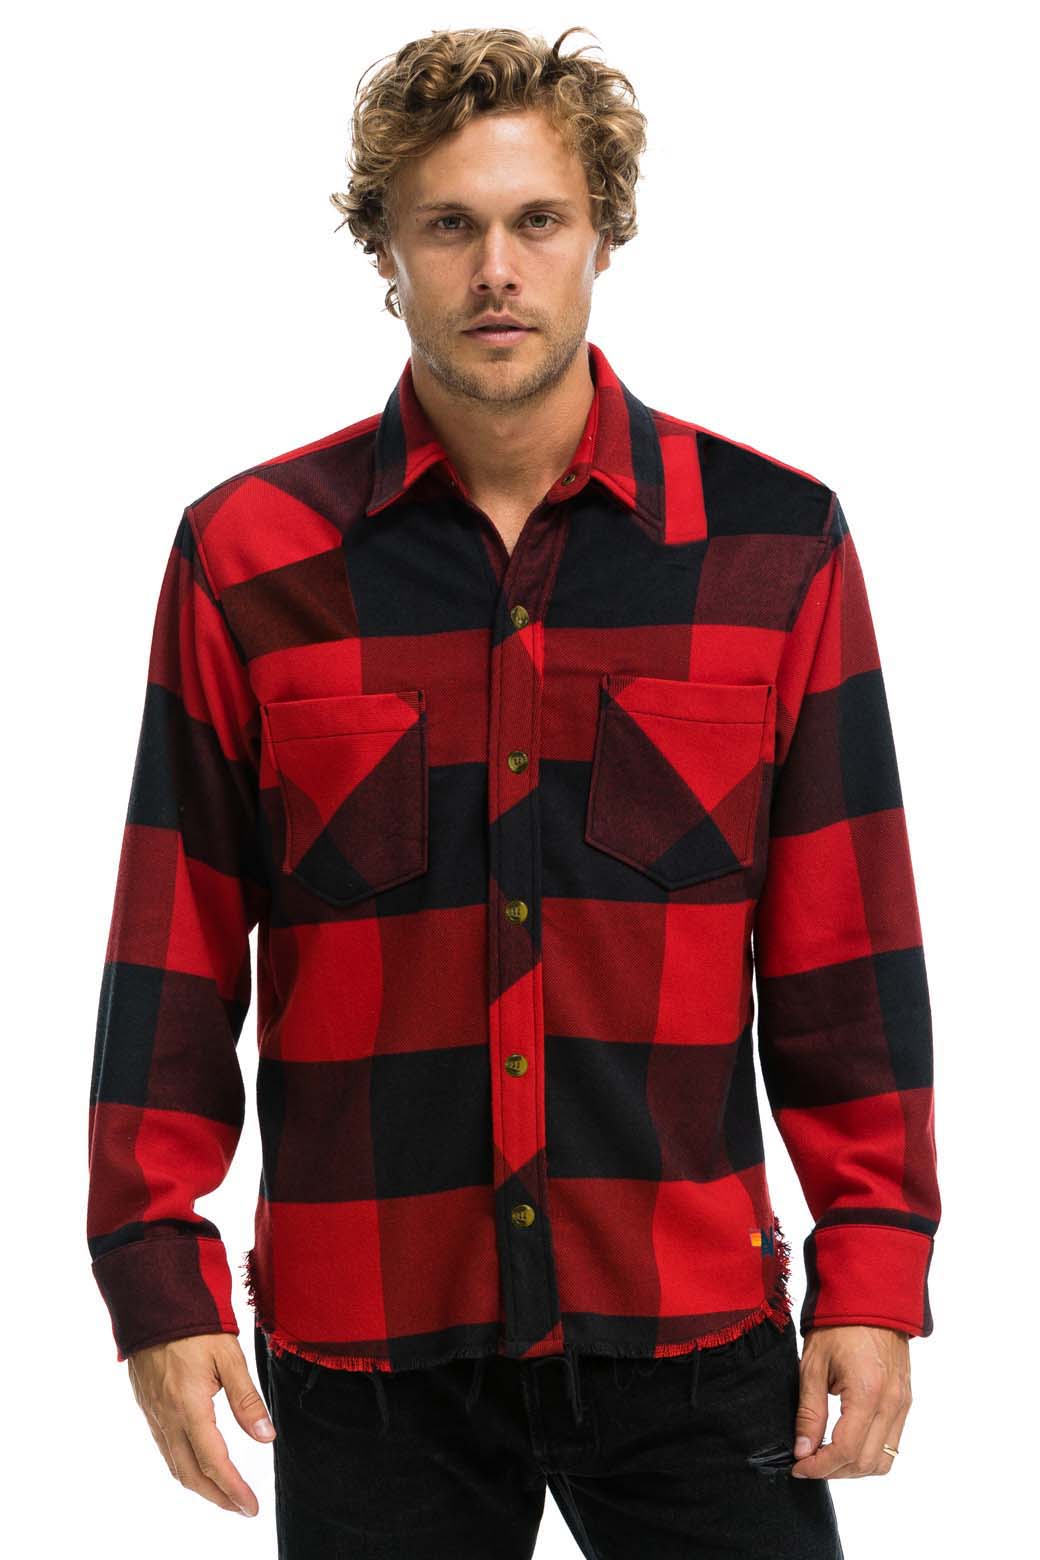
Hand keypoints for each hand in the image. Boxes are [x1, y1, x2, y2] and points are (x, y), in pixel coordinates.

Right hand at [127, 1332, 276, 1515]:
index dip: (233, 1489)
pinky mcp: (148, 1406)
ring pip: (174, 1465)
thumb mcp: (229, 1355)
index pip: (213, 1462)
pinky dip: (183, 1467)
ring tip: (224, 1494)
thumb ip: (246, 1399)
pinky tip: (197, 1464)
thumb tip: (265, 1438)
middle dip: (217, 1497)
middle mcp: (167, 1416)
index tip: (251, 1507)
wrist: (152, 1301)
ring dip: (199, 1486)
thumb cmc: (195, 1322)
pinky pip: (164, 1448)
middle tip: (242, 1507)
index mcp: (189, 1406)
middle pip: (190, 1474)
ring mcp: (153, 1413)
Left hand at [790, 1324, 911, 1479]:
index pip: (846, 1451)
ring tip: (826, 1456)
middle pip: (866, 1462)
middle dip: (834, 1471)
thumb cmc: (838, 1324)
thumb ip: (809, 1412)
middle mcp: (892, 1403)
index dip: (819, 1467)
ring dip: (854, 1467)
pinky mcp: (905, 1401)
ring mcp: (903, 1404)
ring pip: (884, 1460)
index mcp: (868, 1393)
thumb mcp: (813, 1365)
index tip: (798, 1466)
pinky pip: (892, 1442)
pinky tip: (846, 1441)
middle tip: (807, 1462)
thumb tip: (802, 1450)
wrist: (870, 1297)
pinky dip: (869, 1452)